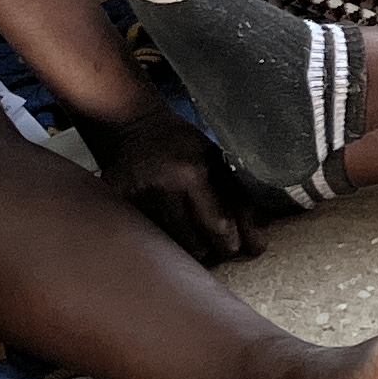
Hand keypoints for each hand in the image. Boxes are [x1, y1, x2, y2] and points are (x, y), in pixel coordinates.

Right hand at [86, 105, 263, 263]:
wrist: (133, 128)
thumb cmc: (183, 146)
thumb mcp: (216, 161)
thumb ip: (238, 199)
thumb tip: (258, 243)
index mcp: (192, 174)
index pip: (217, 223)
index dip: (230, 242)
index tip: (237, 247)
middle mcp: (163, 190)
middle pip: (194, 244)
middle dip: (211, 250)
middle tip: (216, 245)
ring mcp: (137, 202)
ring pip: (171, 248)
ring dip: (186, 248)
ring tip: (193, 237)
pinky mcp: (119, 209)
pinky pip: (148, 240)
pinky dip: (161, 242)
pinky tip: (167, 230)